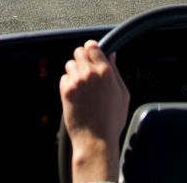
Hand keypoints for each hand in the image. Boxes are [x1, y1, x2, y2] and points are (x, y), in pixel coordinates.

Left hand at [60, 40, 130, 182]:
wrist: (96, 139)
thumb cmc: (112, 120)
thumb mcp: (123, 94)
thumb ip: (116, 71)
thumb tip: (111, 55)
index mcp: (106, 72)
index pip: (93, 46)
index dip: (91, 48)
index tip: (91, 52)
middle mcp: (90, 73)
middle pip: (79, 51)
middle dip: (82, 58)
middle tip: (86, 69)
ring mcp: (77, 81)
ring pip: (70, 64)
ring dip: (74, 71)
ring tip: (81, 85)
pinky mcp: (66, 91)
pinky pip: (63, 78)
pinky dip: (68, 83)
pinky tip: (76, 94)